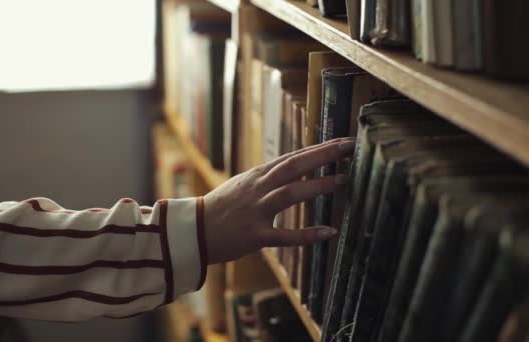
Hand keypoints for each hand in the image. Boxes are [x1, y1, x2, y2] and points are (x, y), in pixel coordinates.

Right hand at [204, 138, 355, 263]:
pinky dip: (307, 234)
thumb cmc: (221, 207)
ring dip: (317, 186)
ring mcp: (256, 211)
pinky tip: (329, 232)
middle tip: (350, 147)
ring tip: (342, 180)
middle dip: (323, 155)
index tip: (343, 141)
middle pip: (294, 166)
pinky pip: (284, 235)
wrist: (194, 230)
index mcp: (258, 175)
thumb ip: (269, 176)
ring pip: (290, 193)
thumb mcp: (244, 184)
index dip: (319, 148)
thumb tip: (295, 166)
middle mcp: (258, 188)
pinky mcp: (254, 235)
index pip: (293, 156)